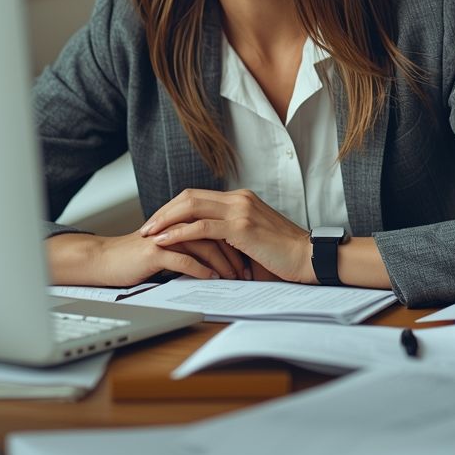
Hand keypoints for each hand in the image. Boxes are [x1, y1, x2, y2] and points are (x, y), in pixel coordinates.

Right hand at [46, 230, 249, 286]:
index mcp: (183, 220)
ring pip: (204, 244)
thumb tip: (218, 257)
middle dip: (236, 251)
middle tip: (251, 270)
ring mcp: (167, 235)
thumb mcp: (170, 248)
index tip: (251, 257)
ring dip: (223, 262)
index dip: (237, 239)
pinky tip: (212, 279)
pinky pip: (184, 259)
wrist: (105, 261)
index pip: (219, 223)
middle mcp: (177, 223)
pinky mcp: (155, 251)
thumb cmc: (137, 258)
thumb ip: (191, 246)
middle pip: (216, 231)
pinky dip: (201, 269)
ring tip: (236, 278)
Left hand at [141, 189, 315, 284]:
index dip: (174, 208)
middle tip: (146, 227)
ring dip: (166, 221)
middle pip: (189, 197)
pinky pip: (202, 226)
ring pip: (191, 207)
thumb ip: (231, 236)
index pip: (198, 196)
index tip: (158, 222)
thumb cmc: (283, 255)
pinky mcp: (241, 227)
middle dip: (164, 212)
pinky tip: (165, 241)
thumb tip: (206, 247)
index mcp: (241, 199)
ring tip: (149, 234)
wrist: (308, 258)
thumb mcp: (253, 239)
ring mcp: (240, 210)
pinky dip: (179, 233)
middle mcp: (239, 199)